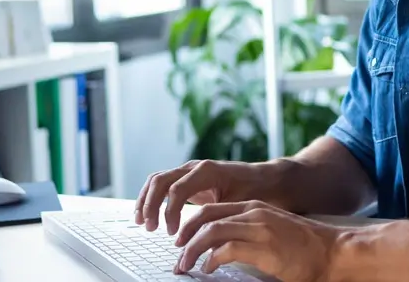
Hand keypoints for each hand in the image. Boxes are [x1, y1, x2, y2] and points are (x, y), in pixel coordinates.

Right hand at [135, 160, 274, 234]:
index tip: (173, 233)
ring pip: (157, 180)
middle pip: (161, 180)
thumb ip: (220, 218)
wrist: (266, 179)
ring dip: (146, 200)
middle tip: (149, 227)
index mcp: (207, 171)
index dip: (170, 212)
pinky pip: (163, 185)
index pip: (177, 189)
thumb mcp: (239, 205)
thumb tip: (204, 240)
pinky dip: (152, 198)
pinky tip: (148, 214)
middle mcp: (195, 167)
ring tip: (142, 221)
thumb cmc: (255, 191)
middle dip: (150, 204)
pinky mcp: (188, 179)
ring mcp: (189, 171)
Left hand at [172, 201, 344, 281]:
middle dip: (185, 236)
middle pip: (205, 217)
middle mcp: (253, 212)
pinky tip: (208, 268)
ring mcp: (259, 228)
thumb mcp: (271, 231)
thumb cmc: (304, 247)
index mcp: (253, 207)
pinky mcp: (264, 246)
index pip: (211, 210)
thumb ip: (247, 234)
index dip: (190, 225)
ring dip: (192, 250)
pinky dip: (212, 259)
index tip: (181, 243)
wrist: (333, 251)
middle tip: (176, 255)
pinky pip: (227, 249)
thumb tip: (219, 249)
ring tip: (185, 265)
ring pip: (211, 231)